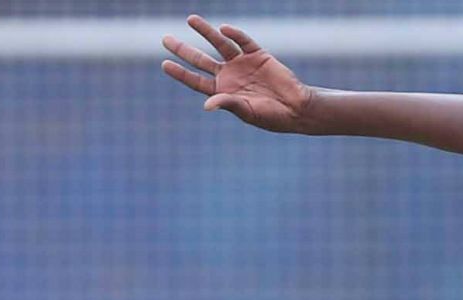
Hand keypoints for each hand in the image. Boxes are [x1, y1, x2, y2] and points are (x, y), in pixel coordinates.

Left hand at [161, 16, 313, 133]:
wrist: (298, 108)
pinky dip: (235, 34)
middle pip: (201, 60)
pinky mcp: (258, 55)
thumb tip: (207, 105)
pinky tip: (224, 28)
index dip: (181, 73)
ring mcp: (243, 64)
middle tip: (165, 39)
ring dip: (206, 32)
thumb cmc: (272, 117)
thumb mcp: (248, 112)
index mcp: (223, 92)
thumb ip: (228, 104)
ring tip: (190, 19)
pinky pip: (243, 41)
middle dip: (183, 49)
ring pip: (219, 45)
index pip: (196, 80)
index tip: (165, 63)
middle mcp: (229, 76)